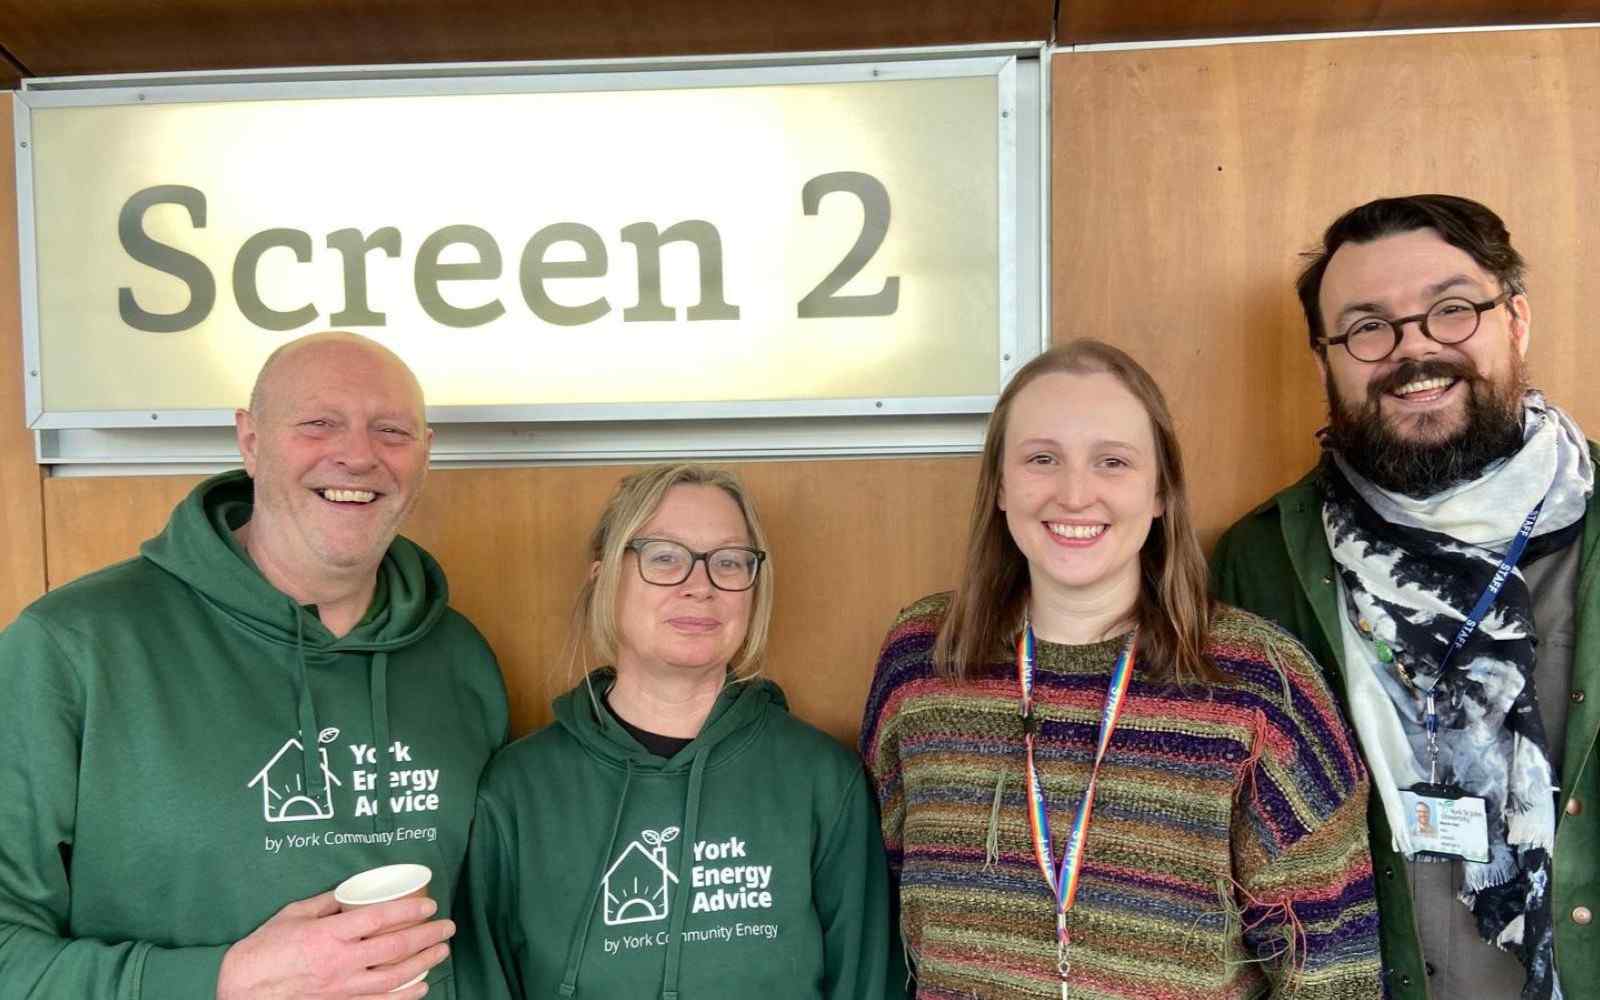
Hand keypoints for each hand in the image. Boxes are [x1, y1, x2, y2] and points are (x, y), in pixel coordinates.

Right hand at [216, 890, 453, 999]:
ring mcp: (341, 988)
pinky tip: (421, 987)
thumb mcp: (294, 914)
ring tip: (442, 952)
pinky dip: (404, 997)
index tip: (429, 906)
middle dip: (427, 937)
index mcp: (329, 935)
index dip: (409, 912)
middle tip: (448, 927)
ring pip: (394, 978)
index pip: (379, 920)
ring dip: (424, 964)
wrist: (240, 990)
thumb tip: (352, 893)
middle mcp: (340, 962)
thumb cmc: (263, 949)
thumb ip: (327, 903)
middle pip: (395, 949)